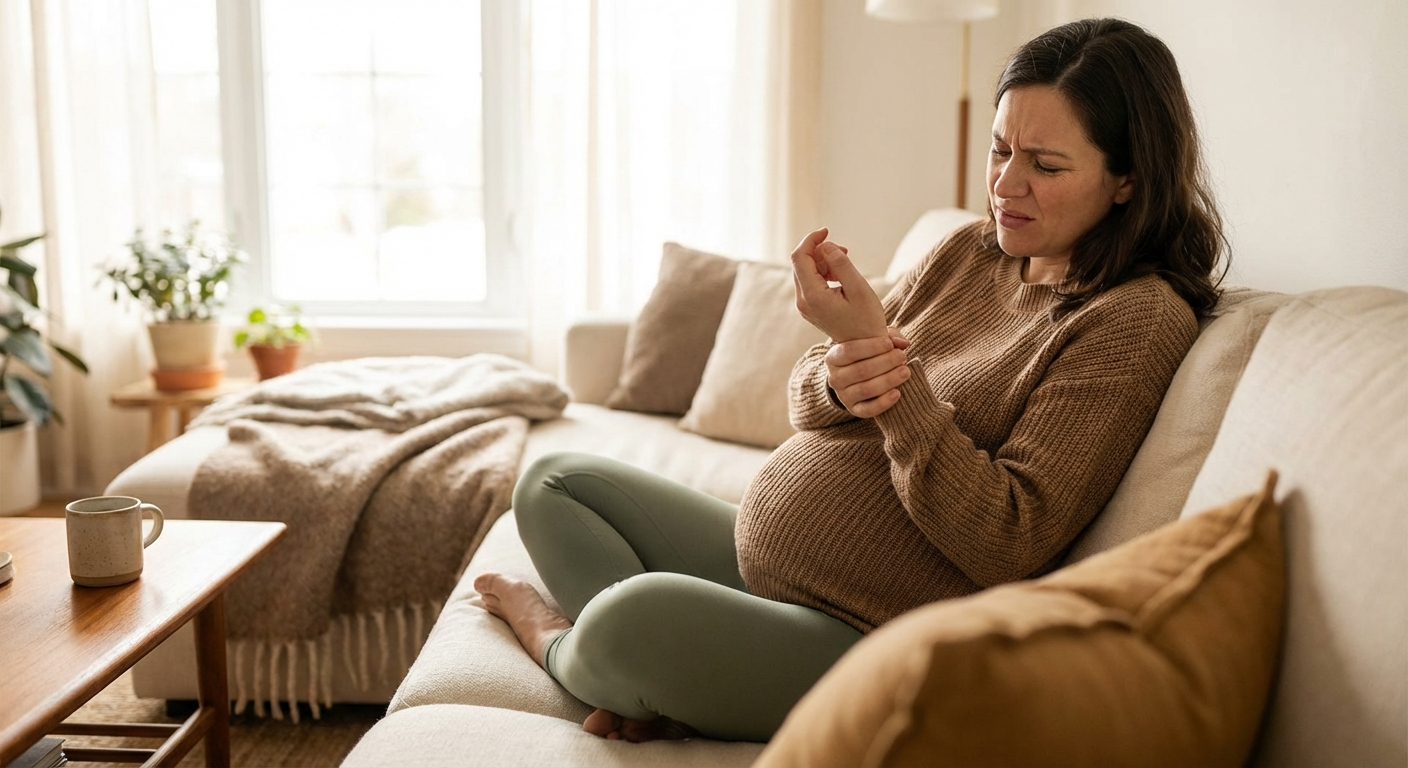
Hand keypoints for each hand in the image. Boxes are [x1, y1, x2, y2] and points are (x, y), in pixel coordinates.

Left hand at [791, 228, 886, 342]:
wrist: (865, 347)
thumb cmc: (867, 319)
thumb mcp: (858, 288)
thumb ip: (841, 264)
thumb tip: (825, 245)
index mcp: (812, 296)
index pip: (799, 258)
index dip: (811, 240)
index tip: (827, 231)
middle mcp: (803, 302)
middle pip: (800, 263)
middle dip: (820, 250)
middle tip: (845, 251)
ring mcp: (804, 306)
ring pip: (805, 271)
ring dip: (823, 261)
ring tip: (845, 265)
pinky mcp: (810, 307)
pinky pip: (810, 282)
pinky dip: (823, 272)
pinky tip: (840, 276)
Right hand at [826, 327, 911, 417]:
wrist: (862, 378)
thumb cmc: (870, 355)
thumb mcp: (874, 343)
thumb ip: (888, 338)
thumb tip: (902, 343)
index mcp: (833, 358)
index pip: (849, 351)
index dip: (870, 347)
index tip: (889, 344)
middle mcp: (835, 378)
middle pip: (860, 371)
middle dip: (884, 362)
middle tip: (902, 356)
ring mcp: (844, 396)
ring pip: (866, 389)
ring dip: (888, 380)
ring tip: (905, 371)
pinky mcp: (855, 410)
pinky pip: (868, 410)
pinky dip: (883, 402)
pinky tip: (897, 393)